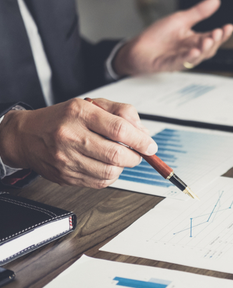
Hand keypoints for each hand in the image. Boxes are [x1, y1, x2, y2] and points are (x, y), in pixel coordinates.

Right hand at [0, 98, 157, 188]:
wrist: (27, 136)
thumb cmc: (61, 118)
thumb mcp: (90, 105)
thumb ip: (120, 113)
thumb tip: (143, 133)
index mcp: (80, 113)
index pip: (119, 129)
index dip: (141, 140)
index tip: (150, 146)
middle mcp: (71, 136)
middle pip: (116, 153)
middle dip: (135, 156)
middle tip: (138, 153)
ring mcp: (67, 159)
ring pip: (110, 172)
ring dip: (123, 167)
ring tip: (120, 157)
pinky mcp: (66, 176)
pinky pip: (99, 182)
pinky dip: (110, 176)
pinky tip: (106, 165)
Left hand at [113, 0, 232, 75]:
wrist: (138, 47)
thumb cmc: (158, 35)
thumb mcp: (180, 19)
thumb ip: (198, 13)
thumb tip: (216, 0)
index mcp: (193, 40)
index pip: (211, 38)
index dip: (221, 34)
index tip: (228, 27)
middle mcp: (189, 51)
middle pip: (208, 49)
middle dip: (214, 42)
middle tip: (218, 33)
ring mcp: (180, 59)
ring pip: (197, 58)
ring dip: (204, 50)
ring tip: (208, 41)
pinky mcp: (168, 64)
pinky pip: (181, 62)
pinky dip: (188, 57)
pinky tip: (194, 52)